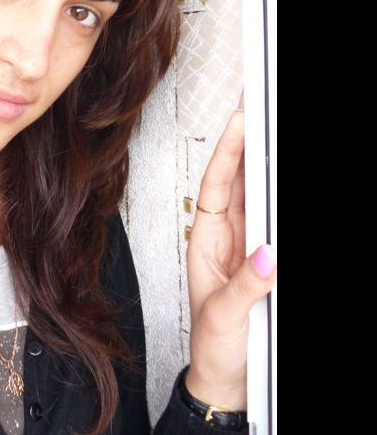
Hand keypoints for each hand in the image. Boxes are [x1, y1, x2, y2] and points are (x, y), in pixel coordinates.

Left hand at [185, 97, 275, 411]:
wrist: (227, 378)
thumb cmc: (214, 346)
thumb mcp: (224, 318)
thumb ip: (245, 288)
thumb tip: (268, 256)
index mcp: (206, 241)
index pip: (217, 184)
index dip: (229, 150)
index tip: (242, 121)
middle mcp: (227, 237)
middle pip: (239, 180)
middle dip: (247, 142)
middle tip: (259, 108)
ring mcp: (249, 246)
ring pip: (258, 195)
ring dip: (265, 164)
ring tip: (272, 131)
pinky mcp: (268, 261)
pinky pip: (274, 221)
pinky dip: (277, 199)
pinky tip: (280, 180)